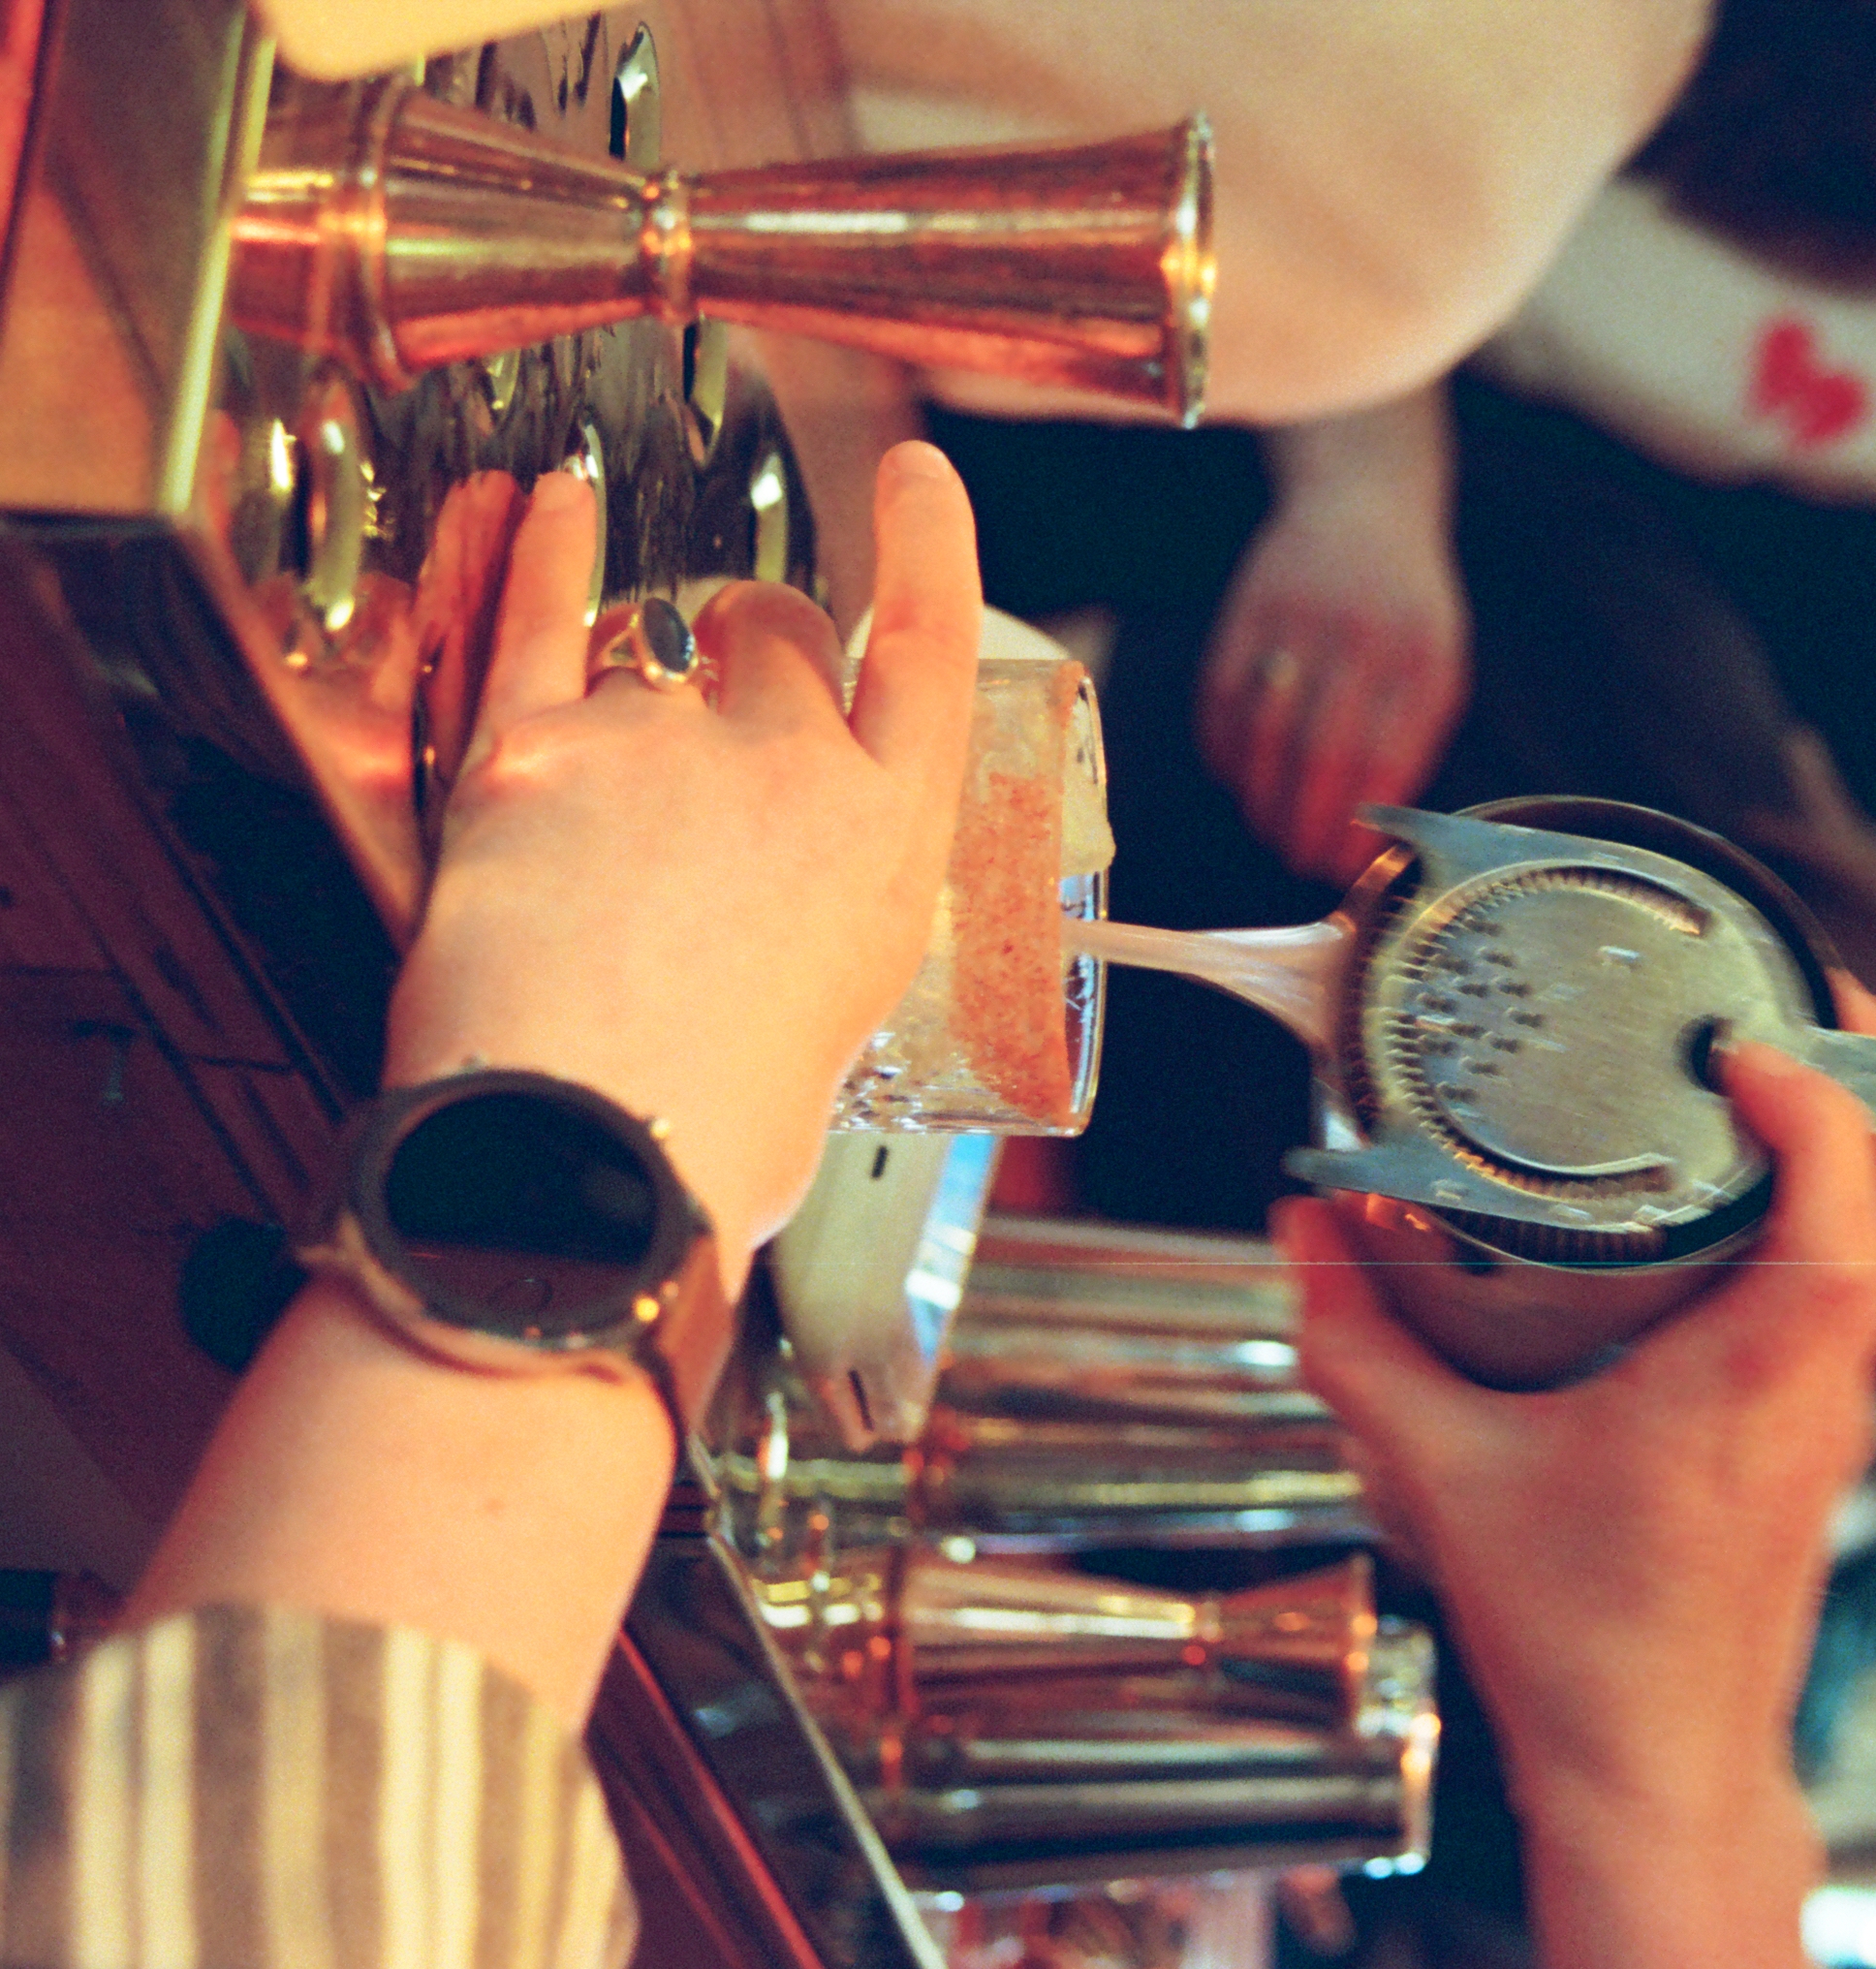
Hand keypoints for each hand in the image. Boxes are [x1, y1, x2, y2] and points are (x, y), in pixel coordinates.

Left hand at [382, 444, 981, 1292]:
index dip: (928, 546)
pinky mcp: (529, 755)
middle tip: (730, 685)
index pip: (932, 645)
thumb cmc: (714, 1133)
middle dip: (758, 637)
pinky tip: (547, 511)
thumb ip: (826, 919)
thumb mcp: (839, 1021)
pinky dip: (543, 554)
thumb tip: (781, 910)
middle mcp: (790, 767)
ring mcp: (658, 747)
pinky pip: (538, 621)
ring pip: (661, 641)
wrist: (585, 1166)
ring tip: (631, 700)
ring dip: (654, 650)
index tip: (917, 480)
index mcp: (889, 842)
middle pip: (780, 633)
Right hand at [1198, 401, 1470, 883]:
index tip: (1345, 868)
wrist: (1363, 500)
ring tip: (1267, 830)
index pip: (1384, 763)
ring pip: (1265, 734)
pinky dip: (1224, 751)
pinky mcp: (1248, 609)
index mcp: (1423, 656)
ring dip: (1259, 798)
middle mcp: (1362, 636)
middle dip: (1304, 825)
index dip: (1357, 827)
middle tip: (1298, 861)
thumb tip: (1374, 825)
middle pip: (1320, 756)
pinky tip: (1236, 778)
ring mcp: (1299, 619)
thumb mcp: (1438, 657)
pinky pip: (1222, 698)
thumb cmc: (1406, 602)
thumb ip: (1414, 732)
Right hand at [1280, 981, 1875, 1968]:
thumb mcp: (1441, 1475)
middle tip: (1783, 1005)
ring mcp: (1834, 1416)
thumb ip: (1360, 1346)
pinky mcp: (1816, 1441)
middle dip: (1866, 1079)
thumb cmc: (1578, 1646)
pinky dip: (1819, 1219)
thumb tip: (1305, 1232)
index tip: (1747, 1043)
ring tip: (1754, 1077)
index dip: (1820, 1097)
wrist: (1654, 1771)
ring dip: (1846, 1147)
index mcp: (1755, 1378)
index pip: (1847, 1205)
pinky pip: (1852, 1296)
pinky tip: (1724, 1205)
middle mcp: (1821, 1386)